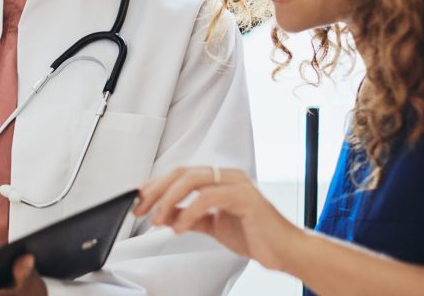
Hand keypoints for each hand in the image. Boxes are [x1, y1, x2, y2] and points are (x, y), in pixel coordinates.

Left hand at [133, 166, 306, 271]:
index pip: (180, 174)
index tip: (138, 200)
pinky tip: (178, 228)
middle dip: (156, 191)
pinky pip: (209, 197)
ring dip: (169, 200)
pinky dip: (189, 211)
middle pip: (182, 173)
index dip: (156, 186)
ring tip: (158, 219)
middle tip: (141, 209)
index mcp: (220, 179)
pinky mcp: (246, 197)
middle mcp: (228, 176)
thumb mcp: (212, 226)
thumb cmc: (255, 236)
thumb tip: (165, 215)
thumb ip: (190, 217)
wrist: (285, 252)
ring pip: (192, 180)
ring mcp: (238, 184)